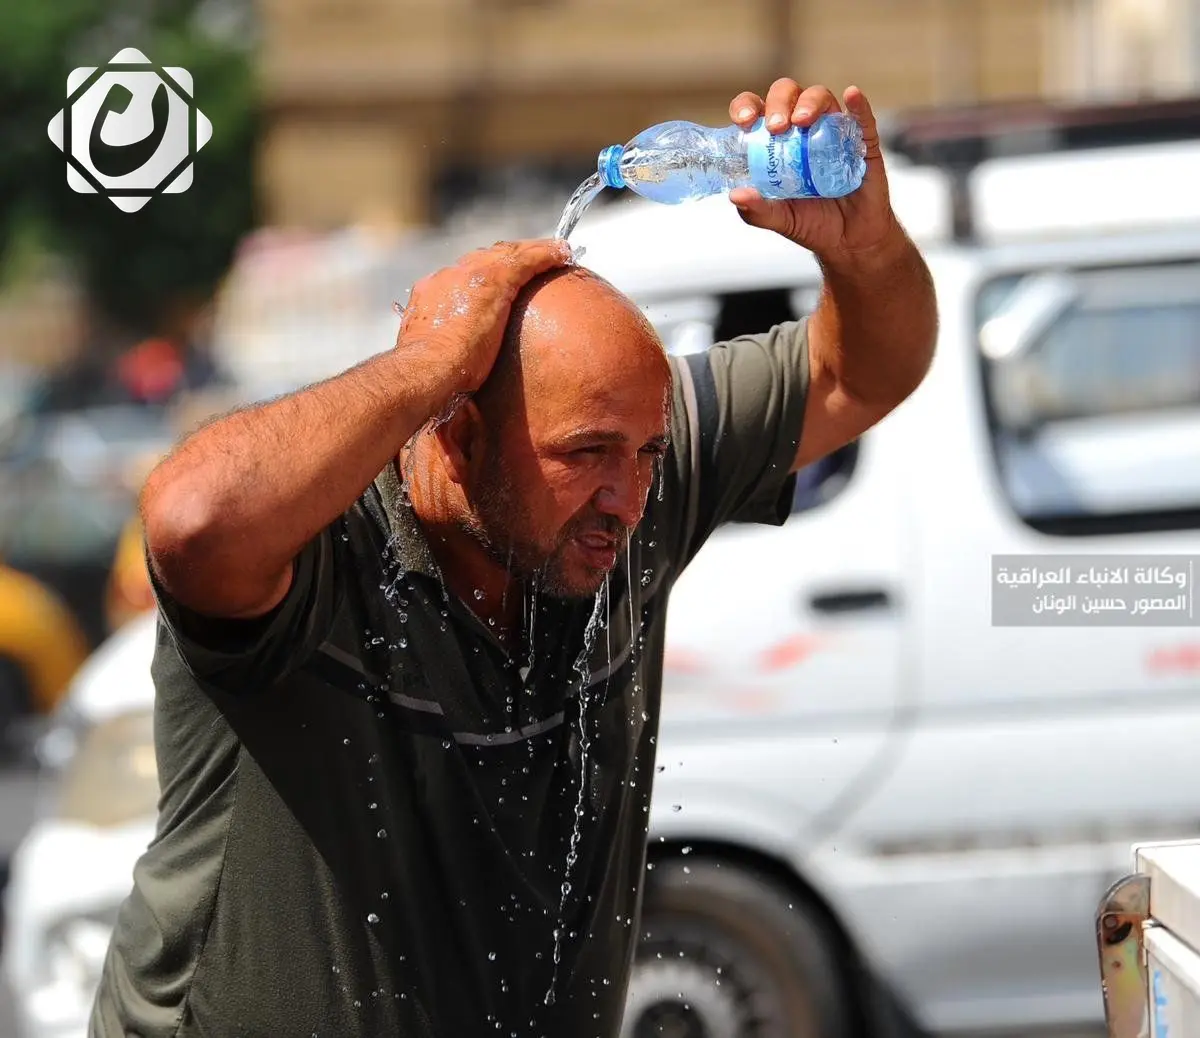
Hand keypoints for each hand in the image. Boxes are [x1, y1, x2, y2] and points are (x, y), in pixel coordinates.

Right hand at [396, 238, 572, 394]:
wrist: (426, 370)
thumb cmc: (428, 379)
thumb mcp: (431, 361)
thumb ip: (441, 356)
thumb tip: (453, 378)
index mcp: (428, 297)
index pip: (457, 278)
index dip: (479, 278)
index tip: (497, 286)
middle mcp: (446, 278)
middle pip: (482, 259)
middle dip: (505, 259)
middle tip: (529, 263)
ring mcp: (469, 276)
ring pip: (506, 254)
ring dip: (531, 251)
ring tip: (556, 251)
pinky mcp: (494, 280)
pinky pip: (526, 260)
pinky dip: (546, 254)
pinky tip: (564, 252)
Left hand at [727, 81, 901, 266]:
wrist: (848, 241)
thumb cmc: (811, 223)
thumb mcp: (779, 219)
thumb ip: (757, 210)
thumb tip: (735, 195)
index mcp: (776, 142)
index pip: (757, 111)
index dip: (747, 107)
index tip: (744, 120)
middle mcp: (803, 130)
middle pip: (788, 95)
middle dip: (779, 103)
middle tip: (776, 127)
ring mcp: (833, 132)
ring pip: (821, 98)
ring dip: (810, 103)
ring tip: (801, 121)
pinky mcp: (862, 142)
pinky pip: (862, 118)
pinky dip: (858, 105)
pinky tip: (851, 96)